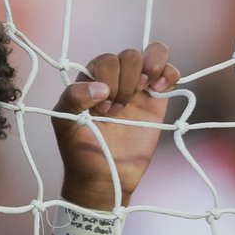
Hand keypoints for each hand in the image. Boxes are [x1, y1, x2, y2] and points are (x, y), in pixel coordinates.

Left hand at [51, 42, 178, 209]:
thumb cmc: (81, 152)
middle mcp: (115, 80)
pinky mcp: (157, 101)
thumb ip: (72, 99)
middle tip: (118, 110)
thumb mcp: (64, 124)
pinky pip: (169, 73)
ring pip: (150, 55)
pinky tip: (159, 90)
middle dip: (126, 82)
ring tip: (144, 89)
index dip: (107, 81)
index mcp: (91, 81)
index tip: (104, 110)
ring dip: (149, 68)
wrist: (105, 179)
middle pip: (129, 56)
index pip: (106, 61)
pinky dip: (169, 72)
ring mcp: (137, 89)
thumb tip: (100, 88)